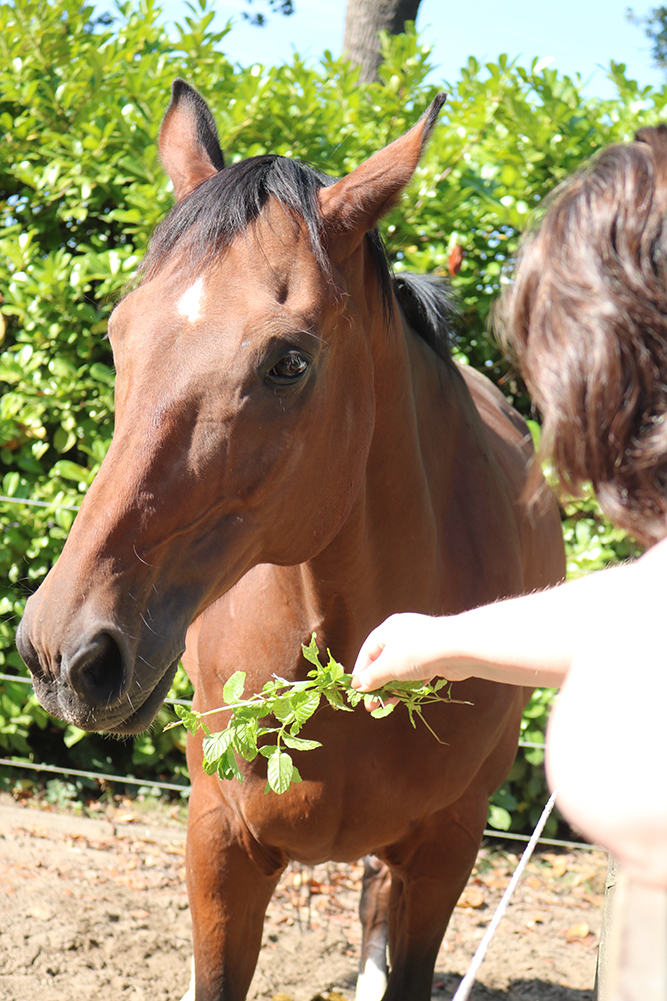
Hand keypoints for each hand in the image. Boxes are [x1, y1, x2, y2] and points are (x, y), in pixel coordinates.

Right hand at [351, 612, 471, 693]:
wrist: (458, 649)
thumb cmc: (417, 651)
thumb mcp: (388, 666)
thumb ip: (372, 677)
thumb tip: (358, 685)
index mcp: (389, 629)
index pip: (368, 651)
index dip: (361, 671)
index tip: (356, 691)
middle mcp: (404, 634)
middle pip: (384, 662)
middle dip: (377, 684)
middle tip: (371, 705)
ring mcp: (421, 646)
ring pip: (401, 670)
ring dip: (392, 688)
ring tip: (385, 706)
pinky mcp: (435, 659)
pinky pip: (416, 674)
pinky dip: (409, 686)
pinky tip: (404, 699)